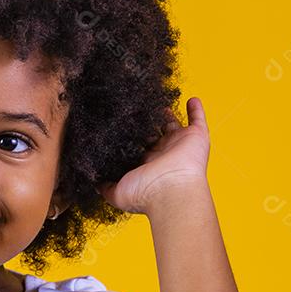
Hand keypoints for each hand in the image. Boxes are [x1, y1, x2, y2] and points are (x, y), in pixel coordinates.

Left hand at [96, 96, 210, 214]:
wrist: (171, 191)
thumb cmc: (144, 193)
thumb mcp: (116, 192)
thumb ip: (104, 186)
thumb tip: (92, 182)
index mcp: (145, 163)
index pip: (136, 146)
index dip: (129, 136)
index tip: (118, 124)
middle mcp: (162, 153)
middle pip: (153, 133)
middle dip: (145, 123)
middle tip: (134, 108)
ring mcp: (179, 144)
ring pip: (172, 125)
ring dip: (166, 114)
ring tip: (158, 101)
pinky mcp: (195, 137)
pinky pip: (198, 120)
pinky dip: (196, 109)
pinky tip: (192, 99)